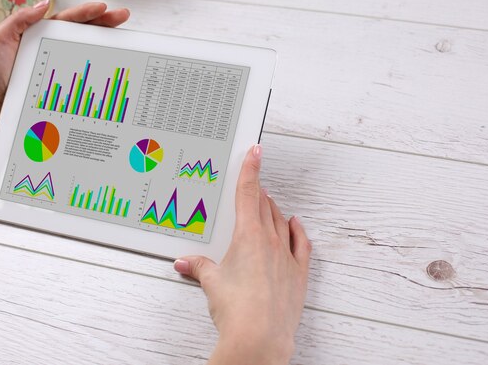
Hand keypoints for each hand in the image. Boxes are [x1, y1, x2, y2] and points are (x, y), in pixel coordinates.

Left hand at [0, 0, 129, 112]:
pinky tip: (116, 66)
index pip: (70, 19)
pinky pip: (88, 75)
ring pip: (91, 51)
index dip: (87, 12)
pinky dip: (102, 69)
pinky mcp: (70, 84)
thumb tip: (45, 3)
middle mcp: (58, 48)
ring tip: (125, 38)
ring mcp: (66, 66)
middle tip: (123, 16)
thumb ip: (19, 19)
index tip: (103, 8)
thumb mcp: (2, 39)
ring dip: (108, 43)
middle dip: (106, 22)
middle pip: (86, 32)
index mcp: (45, 34)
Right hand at [174, 145, 311, 364]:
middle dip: (257, 193)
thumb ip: (198, 267)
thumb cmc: (236, 309)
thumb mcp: (211, 283)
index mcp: (248, 235)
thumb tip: (185, 263)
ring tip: (266, 203)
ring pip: (280, 221)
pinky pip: (301, 243)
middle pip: (264, 205)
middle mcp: (270, 240)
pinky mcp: (298, 273)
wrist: (260, 337)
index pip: (248, 192)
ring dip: (272, 209)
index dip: (251, 168)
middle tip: (252, 184)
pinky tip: (295, 224)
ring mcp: (287, 255)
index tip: (255, 151)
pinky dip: (297, 231)